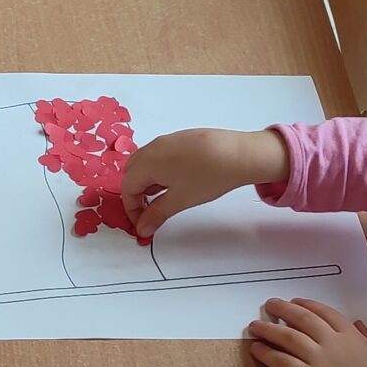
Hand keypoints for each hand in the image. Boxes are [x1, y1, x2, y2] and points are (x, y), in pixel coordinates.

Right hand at [121, 128, 289, 237]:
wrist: (240, 154)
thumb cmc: (207, 176)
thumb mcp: (180, 200)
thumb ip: (156, 214)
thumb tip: (142, 228)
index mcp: (147, 162)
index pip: (127, 188)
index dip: (132, 209)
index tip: (143, 223)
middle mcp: (153, 147)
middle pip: (132, 172)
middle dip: (137, 193)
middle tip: (151, 210)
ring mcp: (168, 140)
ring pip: (146, 162)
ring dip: (148, 181)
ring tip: (167, 196)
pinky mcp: (182, 138)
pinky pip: (161, 154)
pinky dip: (161, 170)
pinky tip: (180, 180)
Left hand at [247, 297, 366, 366]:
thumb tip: (359, 323)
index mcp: (352, 336)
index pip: (325, 313)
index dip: (308, 305)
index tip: (295, 301)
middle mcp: (332, 342)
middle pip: (302, 319)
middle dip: (284, 310)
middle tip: (270, 305)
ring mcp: (317, 360)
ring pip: (287, 337)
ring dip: (268, 329)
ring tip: (255, 325)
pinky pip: (281, 361)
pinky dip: (266, 353)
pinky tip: (256, 349)